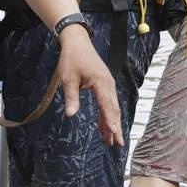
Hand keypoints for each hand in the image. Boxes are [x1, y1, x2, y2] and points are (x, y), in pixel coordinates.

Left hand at [54, 25, 122, 146]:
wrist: (77, 42)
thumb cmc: (72, 58)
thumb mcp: (68, 78)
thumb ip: (71, 96)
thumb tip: (71, 115)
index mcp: (101, 82)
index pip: (107, 105)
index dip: (111, 120)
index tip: (114, 133)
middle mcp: (108, 84)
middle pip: (114, 109)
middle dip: (116, 127)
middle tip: (118, 143)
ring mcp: (108, 85)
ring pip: (112, 108)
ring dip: (112, 124)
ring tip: (112, 141)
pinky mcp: (104, 86)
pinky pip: (107, 103)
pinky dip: (107, 116)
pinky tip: (105, 128)